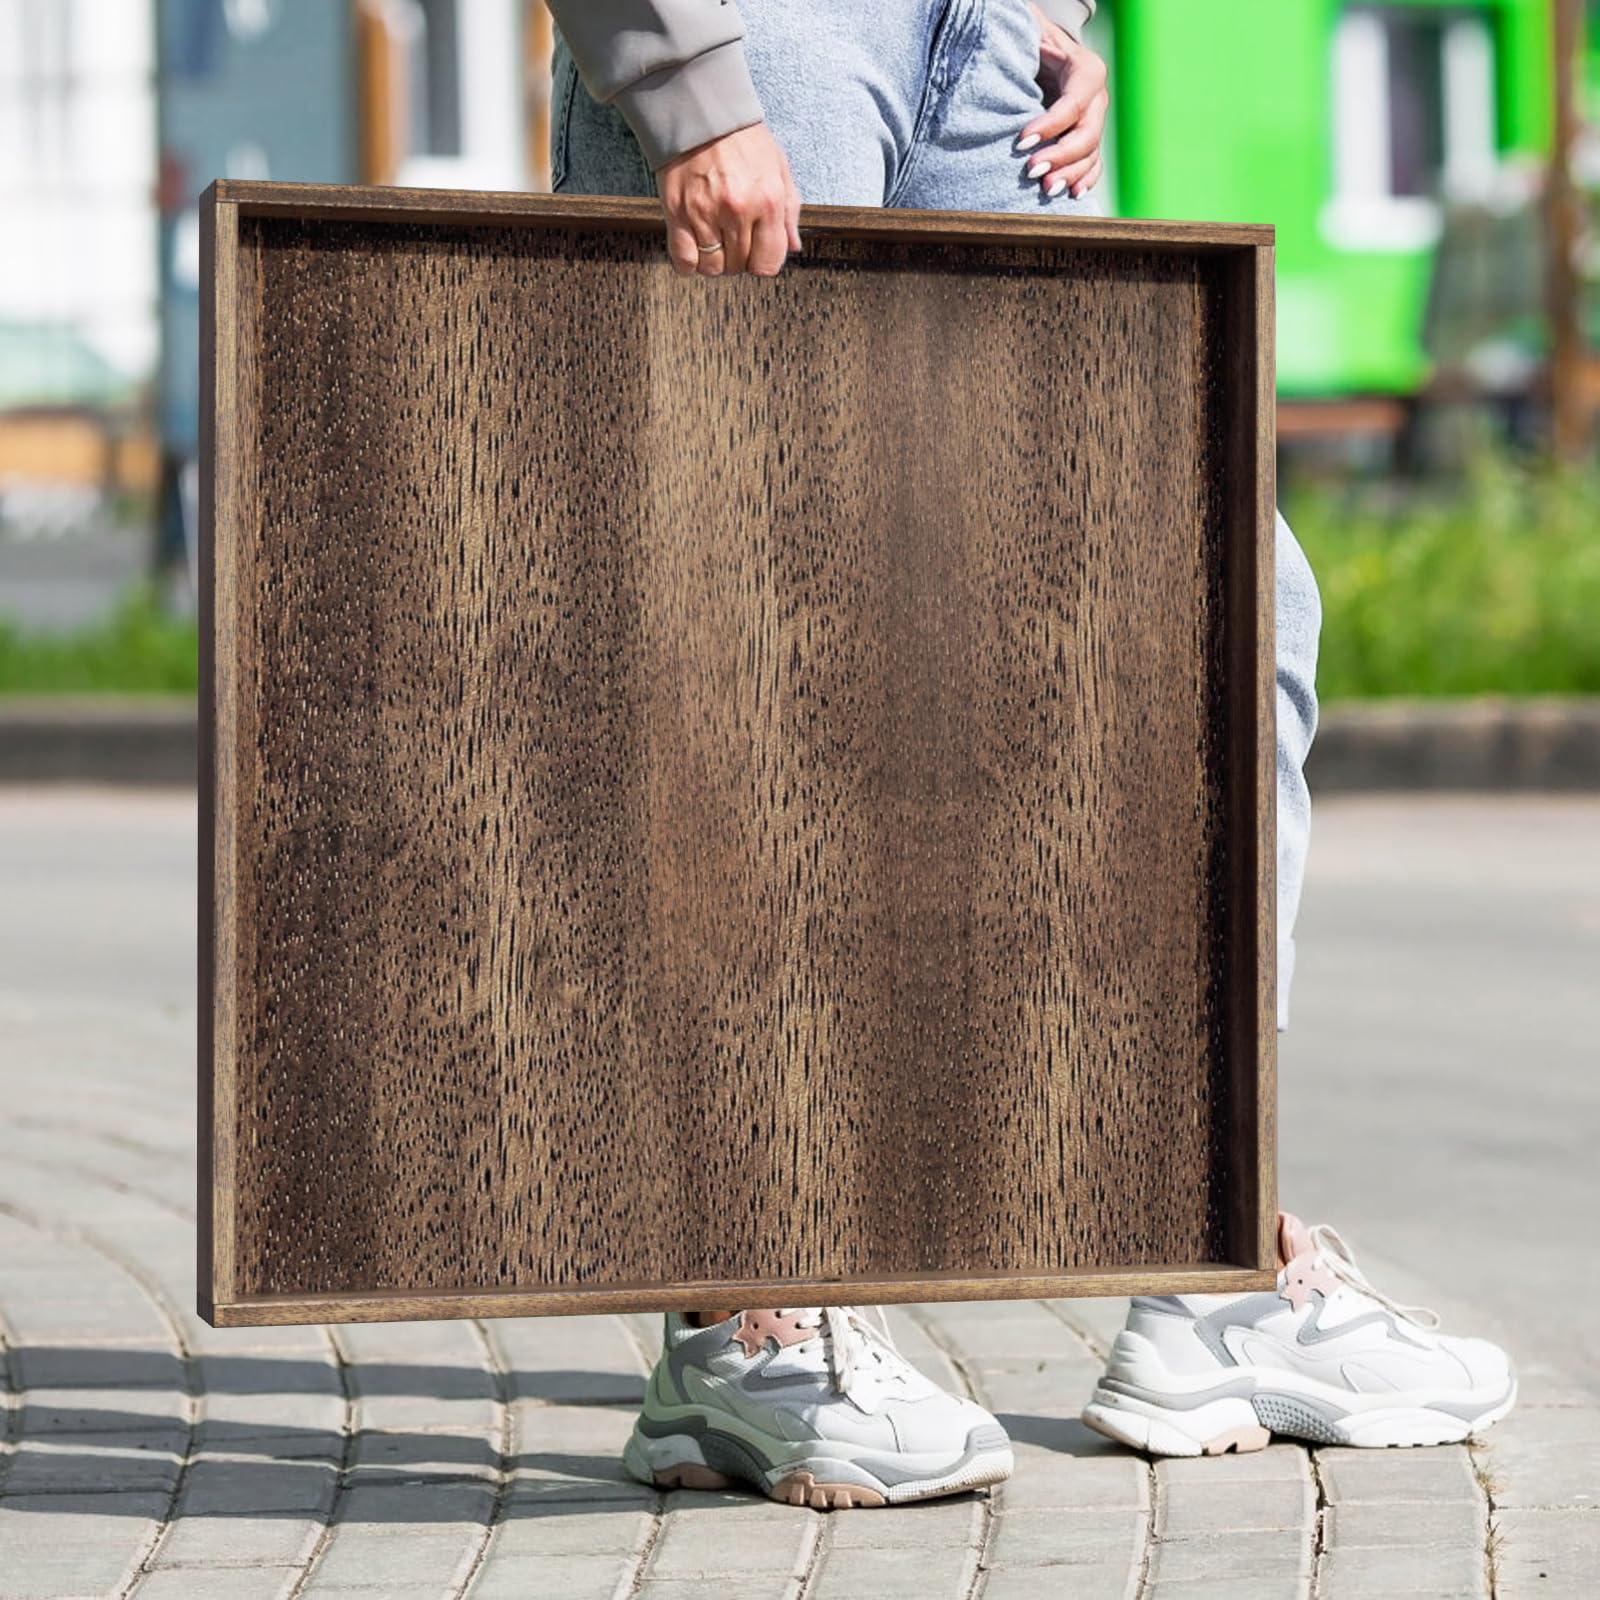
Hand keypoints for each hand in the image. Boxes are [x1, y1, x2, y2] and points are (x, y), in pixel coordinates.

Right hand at [657, 123, 802, 277]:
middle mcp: (737, 211)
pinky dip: (690, 263)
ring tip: (715, 240)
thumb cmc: (743, 139)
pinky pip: (685, 260)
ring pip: (712, 268)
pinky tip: (695, 248)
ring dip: (715, 261)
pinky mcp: (677, 213)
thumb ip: (789, 212)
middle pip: (739, 266)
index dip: (763, 261)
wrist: (701, 111)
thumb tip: (793, 247)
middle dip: (739, 259)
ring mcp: (705, 213)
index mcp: (767, 201)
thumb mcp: (778, 168)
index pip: (767, 264)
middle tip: (734, 238)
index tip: (756, 250)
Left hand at [1017, 6, 1108, 198]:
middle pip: (1086, 134)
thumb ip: (1022, 32)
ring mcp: (1094, 121)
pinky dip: (1083, 180)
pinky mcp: (1087, 139)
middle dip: (1060, 155)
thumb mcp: (1028, 30)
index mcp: (1086, 70)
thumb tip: (1001, 31)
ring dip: (1069, 174)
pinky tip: (1071, 194)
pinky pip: (1092, 164)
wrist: (1039, 53)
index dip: (1049, 125)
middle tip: (1032, 171)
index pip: (1072, 104)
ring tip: (1045, 190)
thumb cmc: (1029, 40)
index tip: (1021, 142)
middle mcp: (1096, 98)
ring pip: (1090, 153)